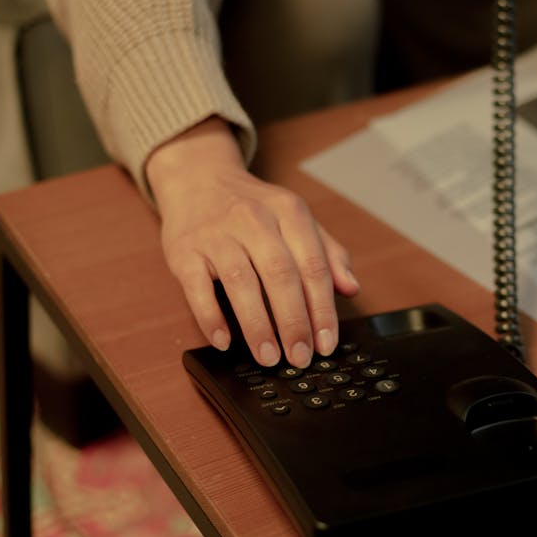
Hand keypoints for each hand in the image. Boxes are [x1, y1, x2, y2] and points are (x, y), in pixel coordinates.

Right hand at [146, 117, 360, 367]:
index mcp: (288, 212)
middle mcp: (254, 219)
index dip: (322, 308)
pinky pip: (197, 288)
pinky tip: (224, 341)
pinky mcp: (185, 251)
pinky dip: (211, 318)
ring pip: (241, 283)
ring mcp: (216, 234)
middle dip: (294, 322)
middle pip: (280, 275)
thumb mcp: (295, 219)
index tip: (326, 342)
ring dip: (257, 326)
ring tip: (269, 356)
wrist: (198, 180)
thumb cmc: (254, 208)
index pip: (313, 265)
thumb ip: (327, 253)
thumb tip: (351, 288)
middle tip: (300, 356)